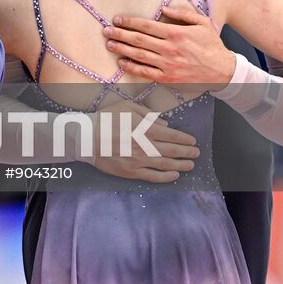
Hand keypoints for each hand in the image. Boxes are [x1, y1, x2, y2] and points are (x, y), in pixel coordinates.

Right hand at [84, 103, 199, 183]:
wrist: (86, 137)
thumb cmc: (105, 119)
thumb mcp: (126, 107)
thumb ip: (147, 114)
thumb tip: (164, 124)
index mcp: (144, 129)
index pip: (171, 136)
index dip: (184, 139)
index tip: (193, 140)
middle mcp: (145, 146)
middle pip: (172, 151)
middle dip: (187, 152)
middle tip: (196, 153)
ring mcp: (139, 161)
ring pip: (166, 165)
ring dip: (181, 165)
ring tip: (190, 165)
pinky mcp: (131, 172)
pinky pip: (153, 177)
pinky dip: (166, 177)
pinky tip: (174, 175)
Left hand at [104, 2, 235, 91]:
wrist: (223, 70)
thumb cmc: (211, 44)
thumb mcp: (202, 22)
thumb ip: (182, 13)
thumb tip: (164, 8)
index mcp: (176, 33)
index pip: (147, 26)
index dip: (129, 22)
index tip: (117, 19)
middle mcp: (170, 49)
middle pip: (139, 40)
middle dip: (120, 34)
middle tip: (106, 30)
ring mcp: (168, 65)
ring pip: (139, 56)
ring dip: (122, 49)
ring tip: (109, 44)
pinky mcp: (168, 78)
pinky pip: (146, 72)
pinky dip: (132, 67)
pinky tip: (122, 62)